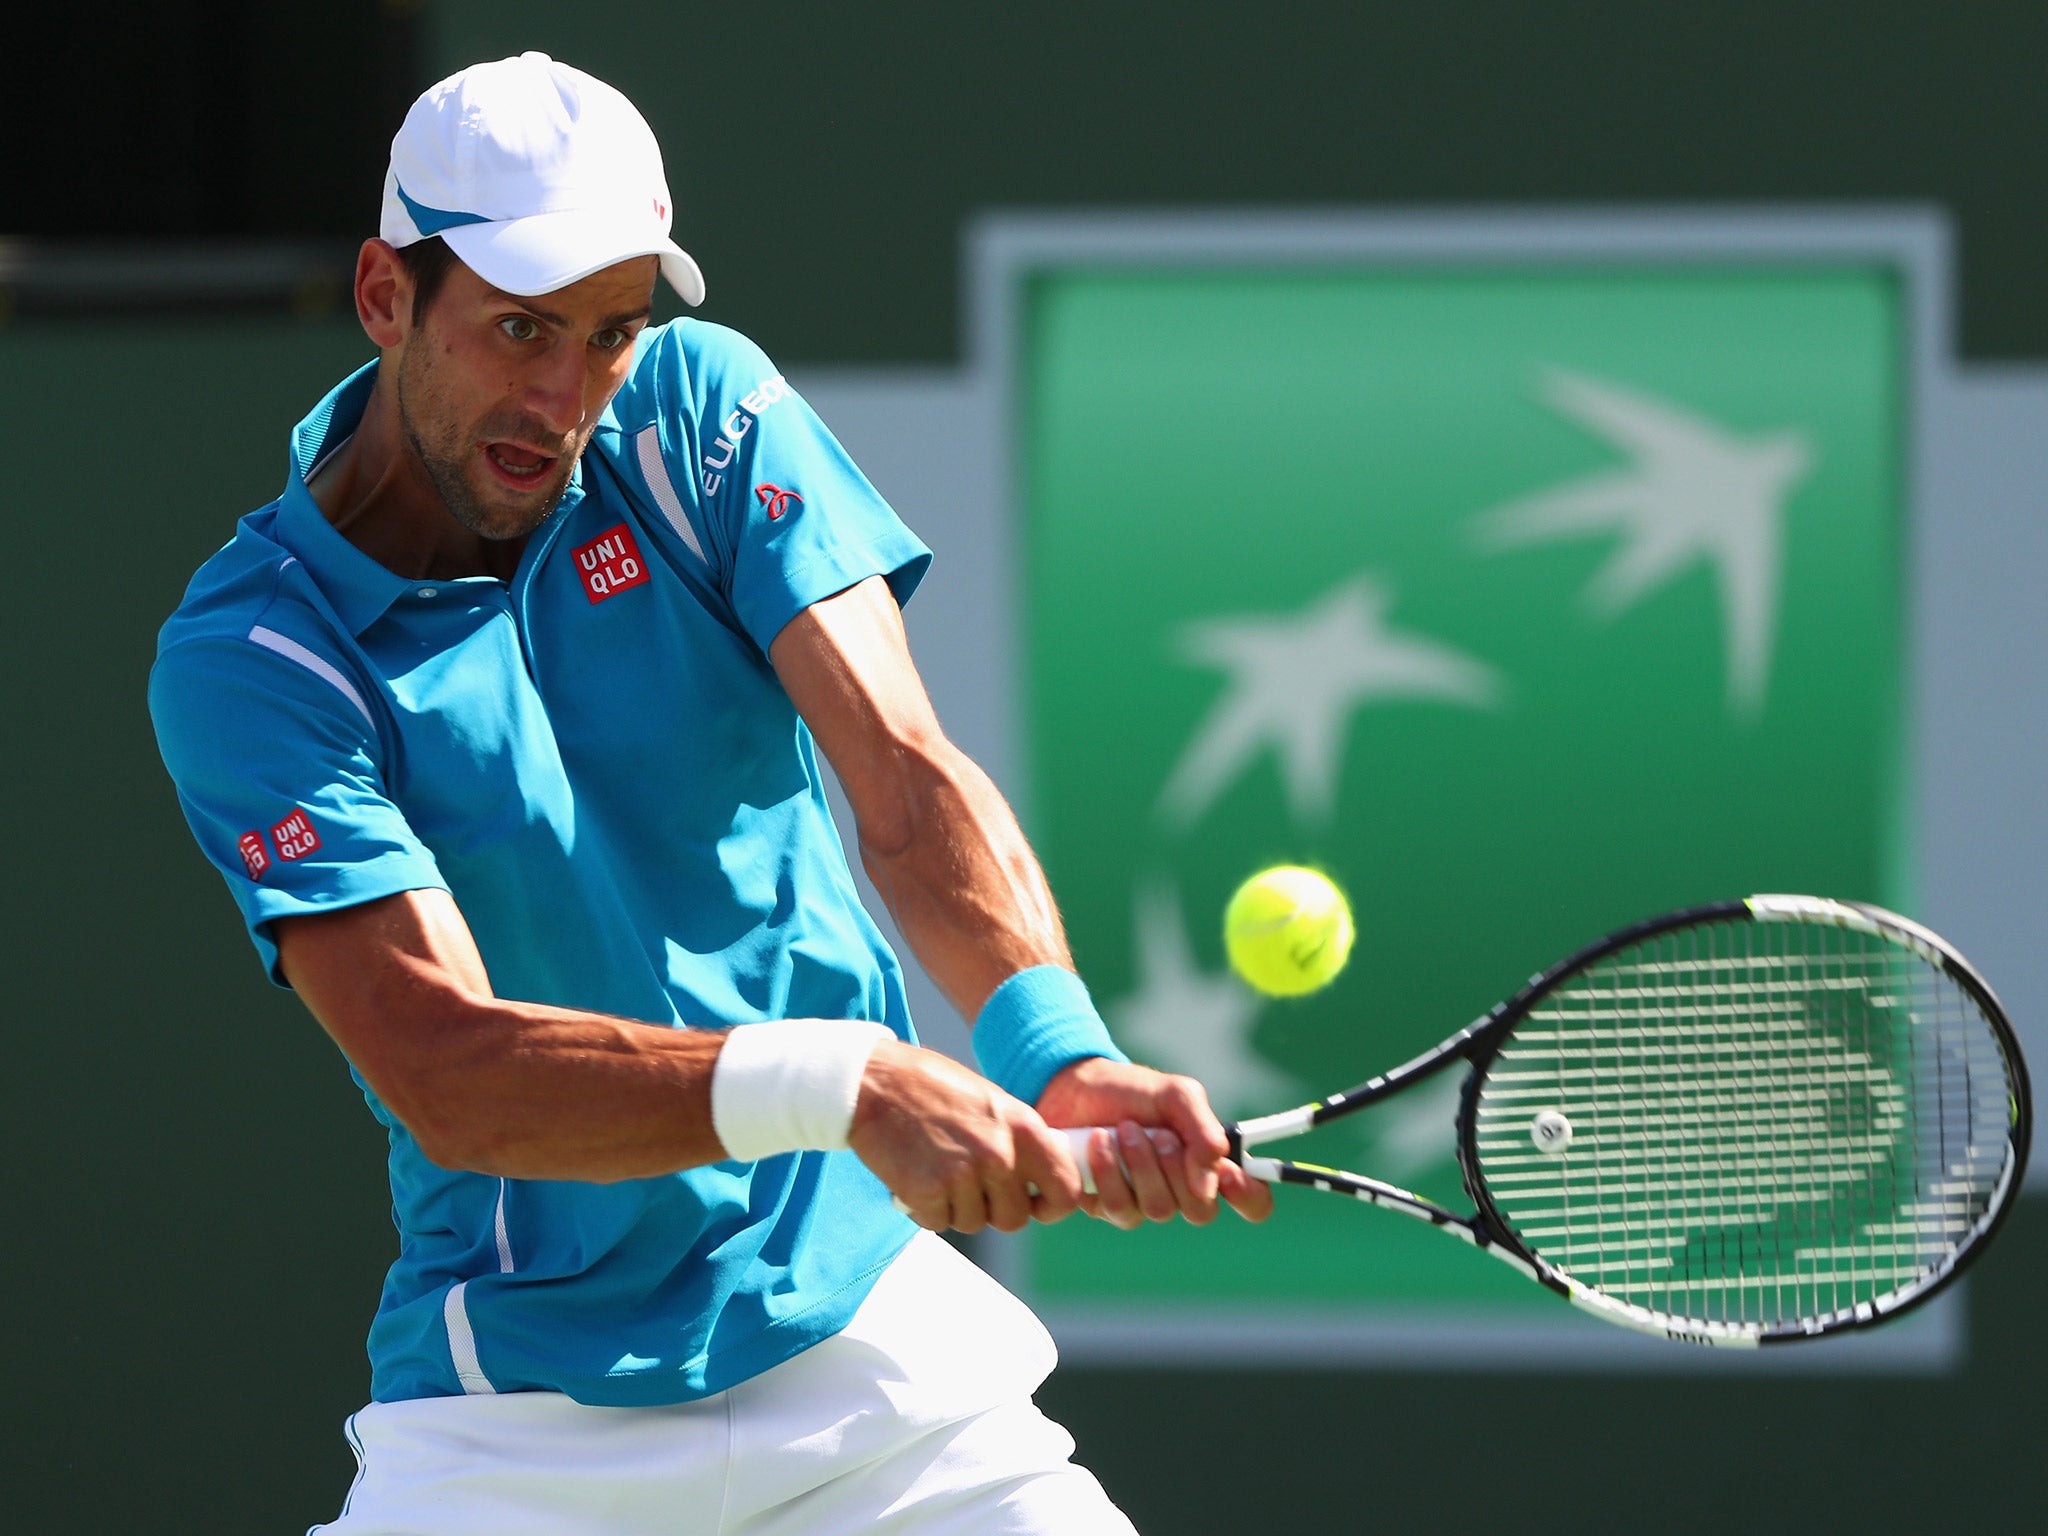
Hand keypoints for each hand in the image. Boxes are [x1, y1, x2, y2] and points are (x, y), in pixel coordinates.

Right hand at [848, 1040, 1085, 1233]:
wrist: (875, 1083)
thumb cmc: (933, 1088)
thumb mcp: (992, 1102)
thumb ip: (1019, 1139)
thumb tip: (1042, 1178)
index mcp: (1023, 1127)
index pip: (1065, 1189)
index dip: (1052, 1206)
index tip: (1034, 1206)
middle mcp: (1000, 1153)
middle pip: (1014, 1219)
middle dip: (992, 1210)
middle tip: (968, 1185)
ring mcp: (964, 1174)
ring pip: (974, 1224)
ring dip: (955, 1207)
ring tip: (937, 1171)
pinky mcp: (928, 1191)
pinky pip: (938, 1223)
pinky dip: (926, 1209)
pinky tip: (915, 1178)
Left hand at [1034, 1058, 1274, 1228]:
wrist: (1072, 1087)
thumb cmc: (1132, 1091)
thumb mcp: (1176, 1094)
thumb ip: (1203, 1128)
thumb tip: (1214, 1175)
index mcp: (1209, 1162)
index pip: (1251, 1200)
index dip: (1249, 1197)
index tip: (1229, 1175)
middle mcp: (1182, 1188)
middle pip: (1201, 1211)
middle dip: (1178, 1169)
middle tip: (1160, 1134)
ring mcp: (1145, 1201)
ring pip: (1159, 1210)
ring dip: (1141, 1166)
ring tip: (1124, 1129)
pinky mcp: (1109, 1207)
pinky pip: (1119, 1210)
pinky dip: (1109, 1172)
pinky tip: (1099, 1143)